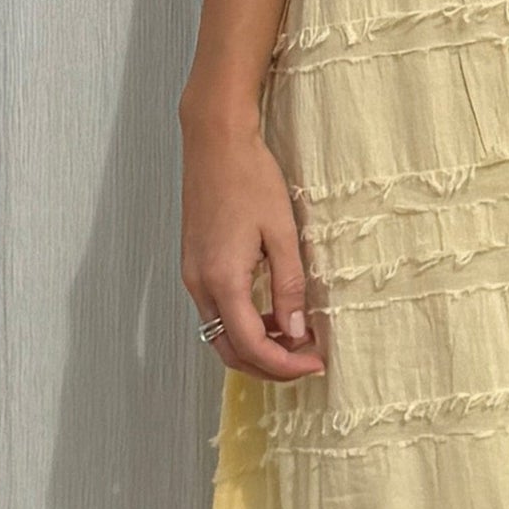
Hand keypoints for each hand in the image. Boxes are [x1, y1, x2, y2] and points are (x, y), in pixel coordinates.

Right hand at [179, 124, 325, 378]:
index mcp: (223, 280)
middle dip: (269, 366)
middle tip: (306, 362)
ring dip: (255, 347)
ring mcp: (193, 276)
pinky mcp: (195, 265)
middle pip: (230, 351)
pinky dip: (242, 324)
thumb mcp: (282, 233)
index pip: (252, 346)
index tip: (315, 363)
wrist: (215, 141)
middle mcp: (200, 284)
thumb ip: (289, 286)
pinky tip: (271, 312)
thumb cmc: (248, 177)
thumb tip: (296, 331)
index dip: (285, 365)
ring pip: (220, 334)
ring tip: (294, 339)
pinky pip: (216, 312)